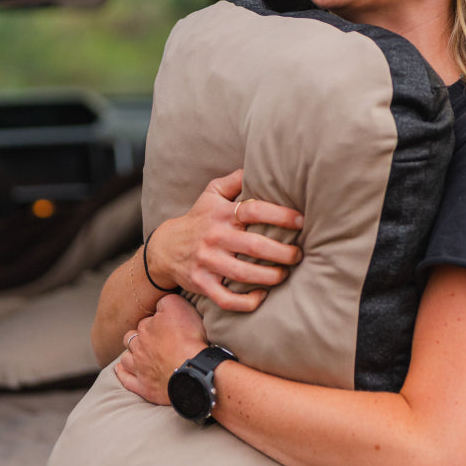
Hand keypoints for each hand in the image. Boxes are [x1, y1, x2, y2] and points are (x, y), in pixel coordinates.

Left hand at [116, 295, 208, 404]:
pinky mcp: (144, 388)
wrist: (193, 371)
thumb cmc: (187, 338)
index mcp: (146, 328)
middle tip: (152, 340)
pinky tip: (120, 370)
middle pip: (132, 339)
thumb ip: (164, 301)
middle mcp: (138, 348)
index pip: (146, 321)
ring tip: (137, 354)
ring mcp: (139, 369)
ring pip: (126, 359)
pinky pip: (127, 380)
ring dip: (129, 355)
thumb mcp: (177, 306)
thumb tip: (158, 302)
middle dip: (138, 338)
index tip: (166, 326)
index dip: (156, 322)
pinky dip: (123, 374)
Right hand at [145, 169, 303, 311]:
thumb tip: (260, 163)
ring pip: (243, 274)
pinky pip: (227, 299)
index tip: (301, 221)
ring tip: (284, 275)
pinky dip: (247, 302)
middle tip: (298, 255)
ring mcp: (207, 262)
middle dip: (282, 253)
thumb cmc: (198, 219)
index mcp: (221, 214)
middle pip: (254, 246)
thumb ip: (235, 180)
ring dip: (270, 277)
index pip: (255, 210)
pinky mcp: (202, 284)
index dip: (281, 215)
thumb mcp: (211, 194)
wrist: (164, 248)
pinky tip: (262, 297)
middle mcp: (215, 237)